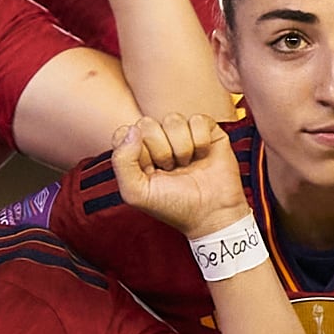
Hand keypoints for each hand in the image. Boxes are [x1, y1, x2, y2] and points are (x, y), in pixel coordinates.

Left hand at [107, 110, 248, 237]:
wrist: (210, 215)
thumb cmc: (172, 205)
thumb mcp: (135, 192)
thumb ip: (122, 161)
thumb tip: (133, 129)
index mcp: (137, 152)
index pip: (125, 132)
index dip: (135, 151)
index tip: (148, 171)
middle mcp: (159, 139)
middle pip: (147, 123)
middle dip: (159, 151)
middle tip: (170, 170)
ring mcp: (183, 134)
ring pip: (173, 119)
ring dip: (181, 148)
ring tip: (186, 165)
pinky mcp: (207, 132)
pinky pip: (198, 120)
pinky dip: (201, 141)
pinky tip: (202, 156)